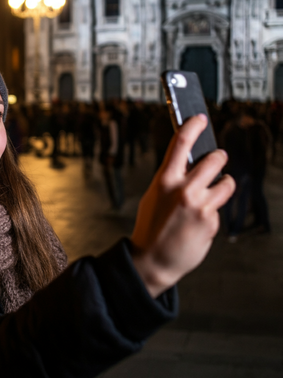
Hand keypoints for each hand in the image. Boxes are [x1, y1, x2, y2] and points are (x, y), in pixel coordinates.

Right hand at [130, 114, 234, 297]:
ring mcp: (200, 205)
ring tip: (213, 192)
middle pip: (215, 159)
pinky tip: (199, 220)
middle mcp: (184, 189)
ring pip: (226, 182)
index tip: (200, 119)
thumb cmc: (150, 227)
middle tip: (217, 158)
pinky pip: (219, 207)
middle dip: (219, 157)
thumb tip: (188, 166)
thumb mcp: (154, 196)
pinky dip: (213, 209)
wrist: (153, 259)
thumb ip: (171, 180)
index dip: (193, 126)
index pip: (181, 143)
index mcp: (165, 180)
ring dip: (222, 184)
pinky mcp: (211, 221)